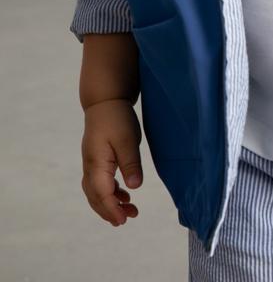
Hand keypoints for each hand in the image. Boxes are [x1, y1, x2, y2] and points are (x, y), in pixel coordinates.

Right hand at [81, 98, 142, 226]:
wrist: (105, 101)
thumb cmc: (117, 118)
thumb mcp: (128, 139)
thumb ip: (131, 163)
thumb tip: (134, 187)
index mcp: (96, 163)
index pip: (101, 194)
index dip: (112, 209)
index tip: (123, 220)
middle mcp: (90, 166)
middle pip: (95, 197)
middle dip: (110, 211)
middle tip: (127, 219)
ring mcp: (92, 163)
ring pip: (96, 192)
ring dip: (110, 203)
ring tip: (130, 210)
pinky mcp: (97, 160)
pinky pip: (100, 183)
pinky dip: (110, 192)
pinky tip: (125, 194)